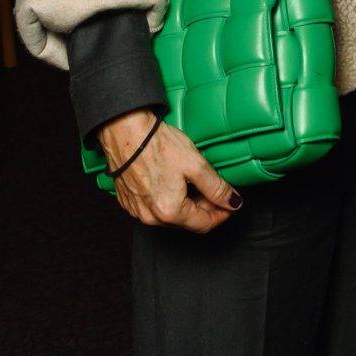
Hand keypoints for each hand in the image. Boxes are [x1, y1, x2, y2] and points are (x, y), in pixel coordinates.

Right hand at [97, 109, 241, 233]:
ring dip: (185, 204)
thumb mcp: (195, 164)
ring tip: (193, 183)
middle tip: (214, 189)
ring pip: (170, 216)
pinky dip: (166, 200)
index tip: (230, 204)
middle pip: (187, 221)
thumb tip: (232, 202)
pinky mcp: (128, 201)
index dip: (221, 214)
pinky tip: (171, 182)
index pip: (204, 224)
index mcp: (170, 211)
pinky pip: (153, 208)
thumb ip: (216, 187)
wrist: (123, 130)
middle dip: (204, 208)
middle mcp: (151, 217)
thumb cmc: (155, 144)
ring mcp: (137, 210)